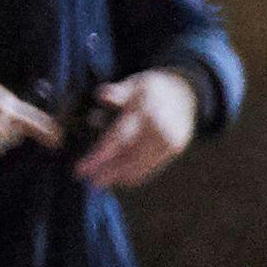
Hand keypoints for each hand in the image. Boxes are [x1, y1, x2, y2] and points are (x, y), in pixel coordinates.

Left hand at [71, 66, 199, 191]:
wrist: (185, 93)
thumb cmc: (149, 89)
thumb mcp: (133, 84)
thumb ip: (117, 92)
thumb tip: (102, 95)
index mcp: (145, 110)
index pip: (119, 138)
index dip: (99, 156)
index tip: (80, 169)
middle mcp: (160, 128)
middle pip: (129, 157)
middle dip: (107, 172)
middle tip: (89, 183)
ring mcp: (170, 140)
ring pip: (141, 165)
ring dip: (119, 177)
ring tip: (100, 182)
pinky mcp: (175, 149)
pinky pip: (153, 167)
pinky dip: (135, 175)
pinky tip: (120, 179)